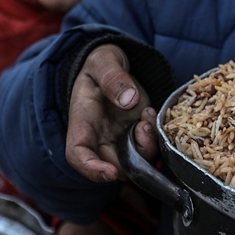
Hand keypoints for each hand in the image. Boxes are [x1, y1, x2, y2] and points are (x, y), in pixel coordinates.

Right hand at [66, 44, 159, 181]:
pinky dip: (156, 139)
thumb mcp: (104, 62)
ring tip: (147, 117)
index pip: (78, 154)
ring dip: (147, 147)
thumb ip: (113, 78)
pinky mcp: (137, 138)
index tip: (109, 173)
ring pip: (134, 164)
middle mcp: (99, 139)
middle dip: (133, 157)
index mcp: (82, 122)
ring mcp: (119, 141)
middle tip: (144, 126)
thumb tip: (129, 100)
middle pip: (112, 166)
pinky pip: (149, 151)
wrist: (114, 67)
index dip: (92, 169)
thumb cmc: (102, 65)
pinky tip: (151, 116)